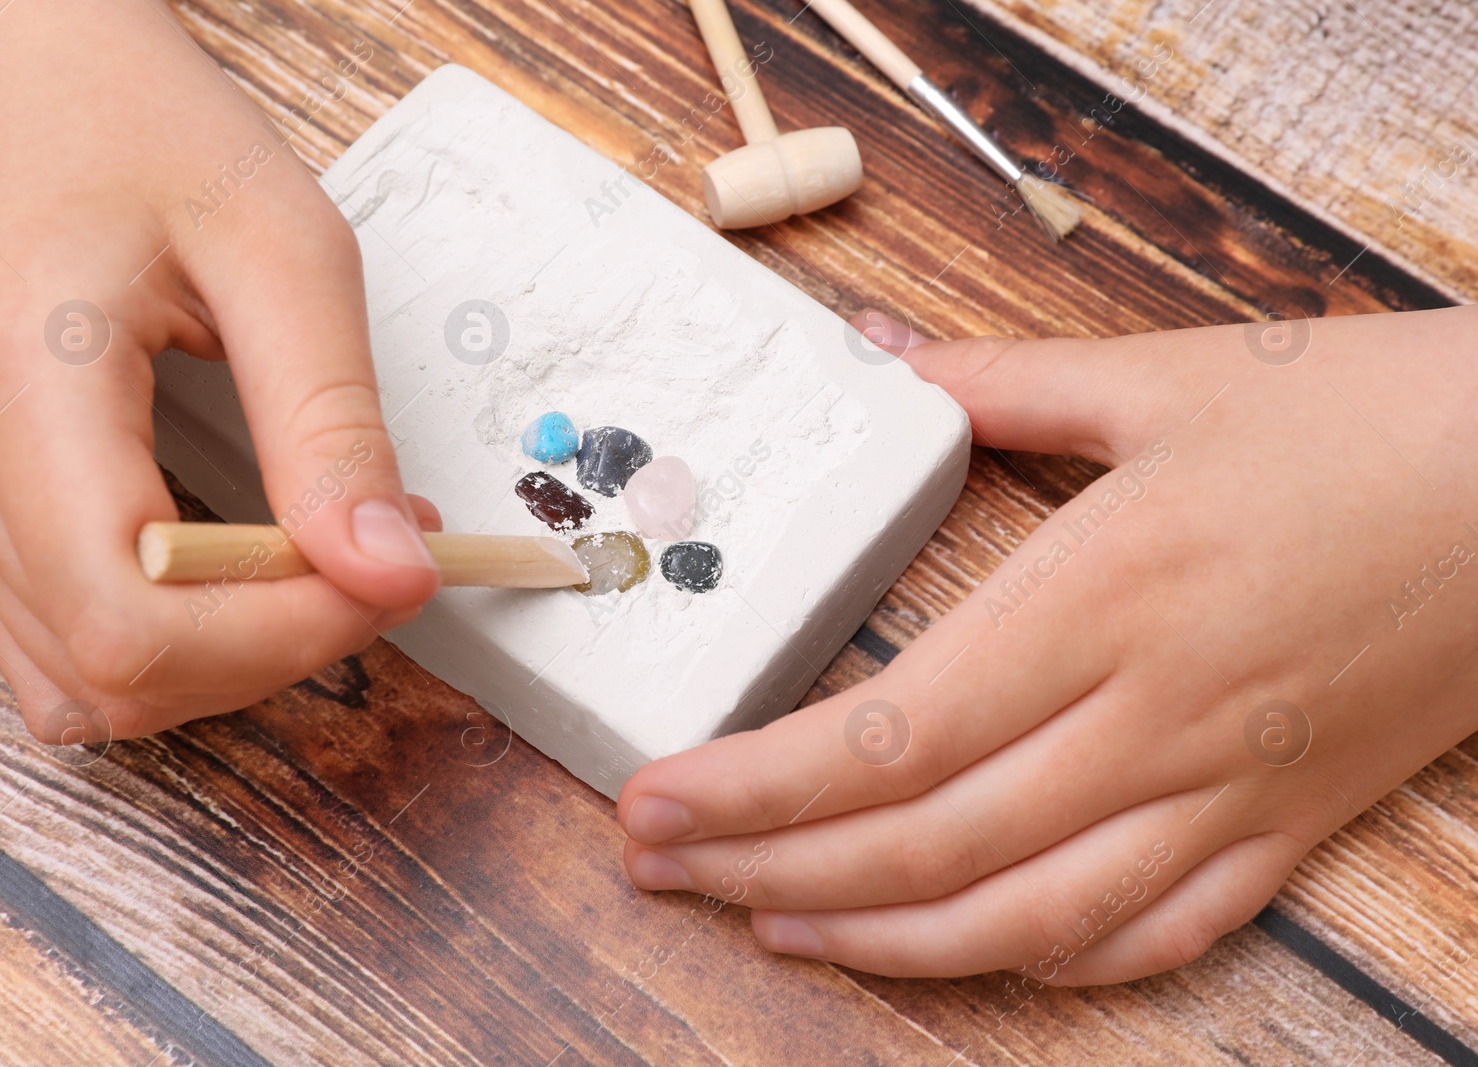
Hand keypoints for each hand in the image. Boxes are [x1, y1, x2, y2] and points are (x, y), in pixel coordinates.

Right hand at [0, 1, 437, 740]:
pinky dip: (172, 637)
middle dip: (276, 645)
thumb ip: (334, 421)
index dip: (279, 636)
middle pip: (115, 671)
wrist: (32, 82)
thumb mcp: (284, 251)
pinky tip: (243, 568)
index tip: (388, 575)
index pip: (131, 622)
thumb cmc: (142, 132)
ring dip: (229, 654)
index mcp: (18, 386)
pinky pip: (65, 638)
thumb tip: (383, 566)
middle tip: (376, 559)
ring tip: (317, 556)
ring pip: (86, 681)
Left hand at [617, 304, 1477, 981]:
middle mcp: (1153, 719)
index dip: (755, 787)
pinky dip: (1043, 961)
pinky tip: (962, 950)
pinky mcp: (1287, 827)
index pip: (888, 735)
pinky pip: (1154, 933)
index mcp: (1104, 598)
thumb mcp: (1168, 374)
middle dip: (770, 868)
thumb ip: (993, 380)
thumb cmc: (1366, 417)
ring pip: (1026, 919)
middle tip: (664, 869)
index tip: (656, 801)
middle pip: (926, 843)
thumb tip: (869, 359)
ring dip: (882, 939)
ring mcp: (1227, 792)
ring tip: (774, 924)